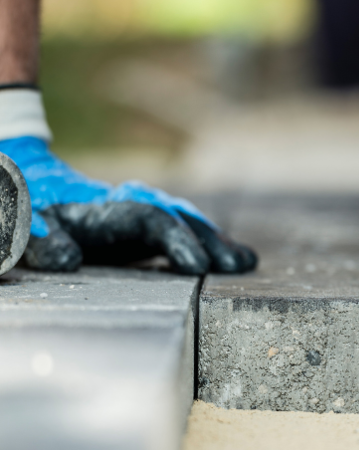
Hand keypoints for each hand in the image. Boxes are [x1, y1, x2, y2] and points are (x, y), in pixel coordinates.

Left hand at [0, 137, 256, 274]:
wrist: (27, 183)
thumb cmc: (23, 209)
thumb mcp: (22, 223)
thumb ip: (40, 239)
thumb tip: (69, 261)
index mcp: (105, 209)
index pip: (152, 220)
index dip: (177, 241)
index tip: (199, 267)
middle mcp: (129, 207)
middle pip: (179, 219)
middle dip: (210, 240)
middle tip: (239, 264)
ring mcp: (137, 216)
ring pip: (184, 222)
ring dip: (214, 240)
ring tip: (245, 261)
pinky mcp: (139, 229)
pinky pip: (179, 231)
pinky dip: (204, 241)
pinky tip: (226, 256)